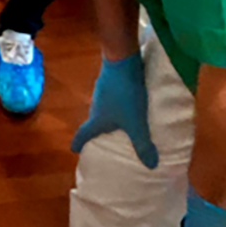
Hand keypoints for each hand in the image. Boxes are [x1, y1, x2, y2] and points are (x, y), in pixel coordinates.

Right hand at [70, 52, 158, 168]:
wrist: (122, 60)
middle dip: (97, 132)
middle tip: (103, 140)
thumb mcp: (136, 122)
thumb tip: (151, 166)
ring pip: (103, 110)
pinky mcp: (111, 81)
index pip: (83, 134)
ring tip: (119, 124)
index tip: (74, 150)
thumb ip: (143, 143)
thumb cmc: (125, 95)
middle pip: (93, 122)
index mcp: (97, 119)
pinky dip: (117, 106)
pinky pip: (111, 99)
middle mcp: (96, 106)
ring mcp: (102, 92)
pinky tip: (127, 104)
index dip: (78, 143)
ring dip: (108, 118)